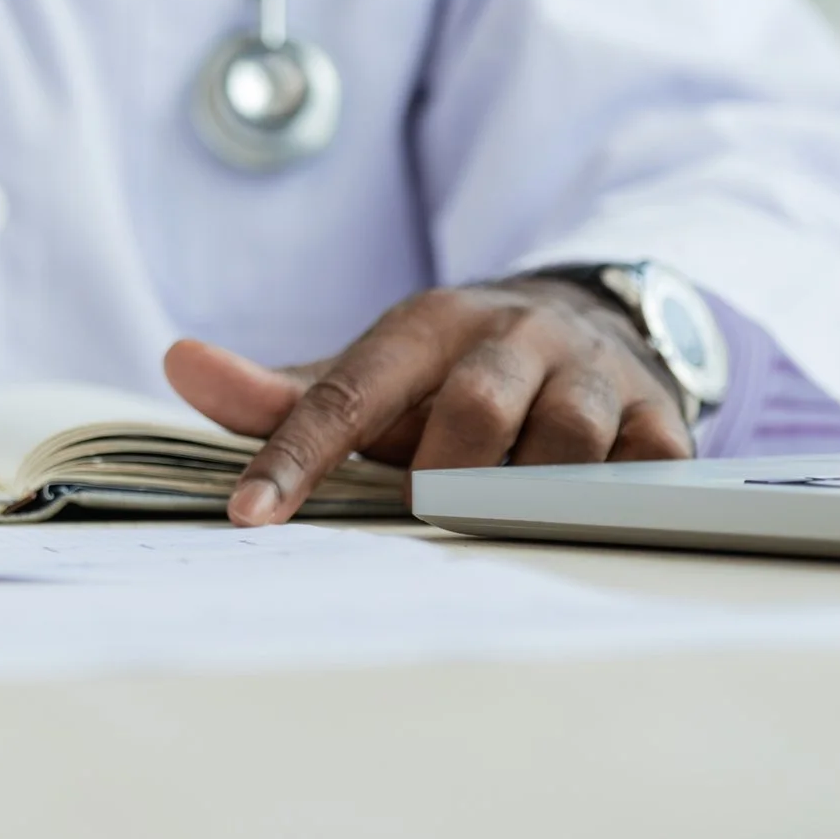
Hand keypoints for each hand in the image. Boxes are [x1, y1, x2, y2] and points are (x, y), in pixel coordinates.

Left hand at [164, 278, 694, 526]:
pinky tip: (586, 516)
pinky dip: (614, 502)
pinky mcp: (660, 413)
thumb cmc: (452, 370)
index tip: (250, 516)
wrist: (587, 317)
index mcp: (425, 326)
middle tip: (423, 515)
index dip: (294, 457)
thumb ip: (278, 390)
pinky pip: (645, 469)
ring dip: (528, 497)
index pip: (345, 395)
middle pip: (472, 413)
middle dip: (443, 478)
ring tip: (504, 521)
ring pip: (565, 444)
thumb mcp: (371, 371)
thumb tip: (180, 365)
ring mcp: (591, 373)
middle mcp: (511, 336)